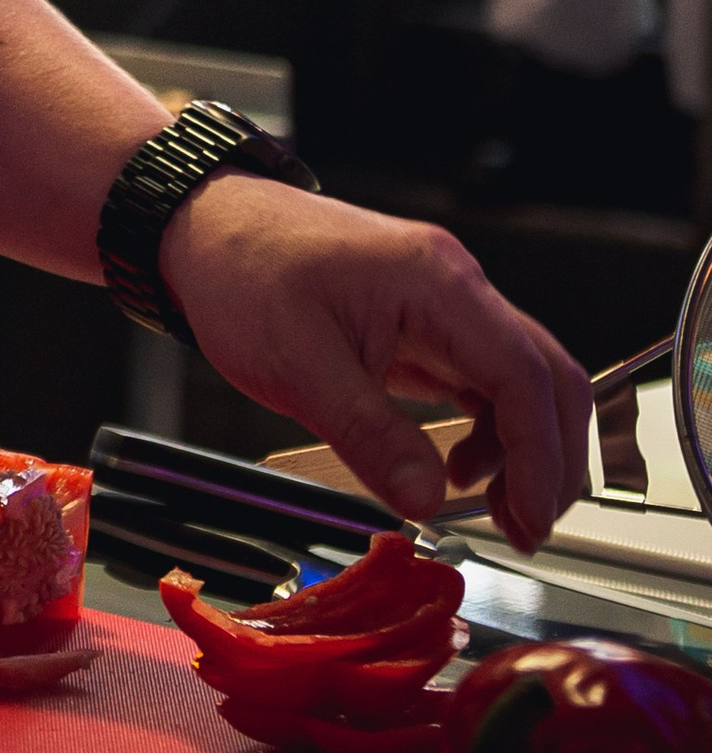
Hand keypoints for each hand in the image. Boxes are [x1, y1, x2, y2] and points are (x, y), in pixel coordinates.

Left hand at [156, 171, 589, 554]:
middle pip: (546, 376)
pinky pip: (480, 381)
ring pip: (521, 381)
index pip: (526, 375)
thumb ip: (369, 434)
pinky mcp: (421, 323)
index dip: (538, 457)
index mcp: (436, 282)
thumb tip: (428, 502)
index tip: (527, 519)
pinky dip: (488, 431)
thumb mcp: (297, 363)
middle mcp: (454, 286)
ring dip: (522, 450)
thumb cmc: (242, 269)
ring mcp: (441, 303)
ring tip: (493, 510)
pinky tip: (457, 471)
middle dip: (550, 459)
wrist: (202, 224)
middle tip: (525, 528)